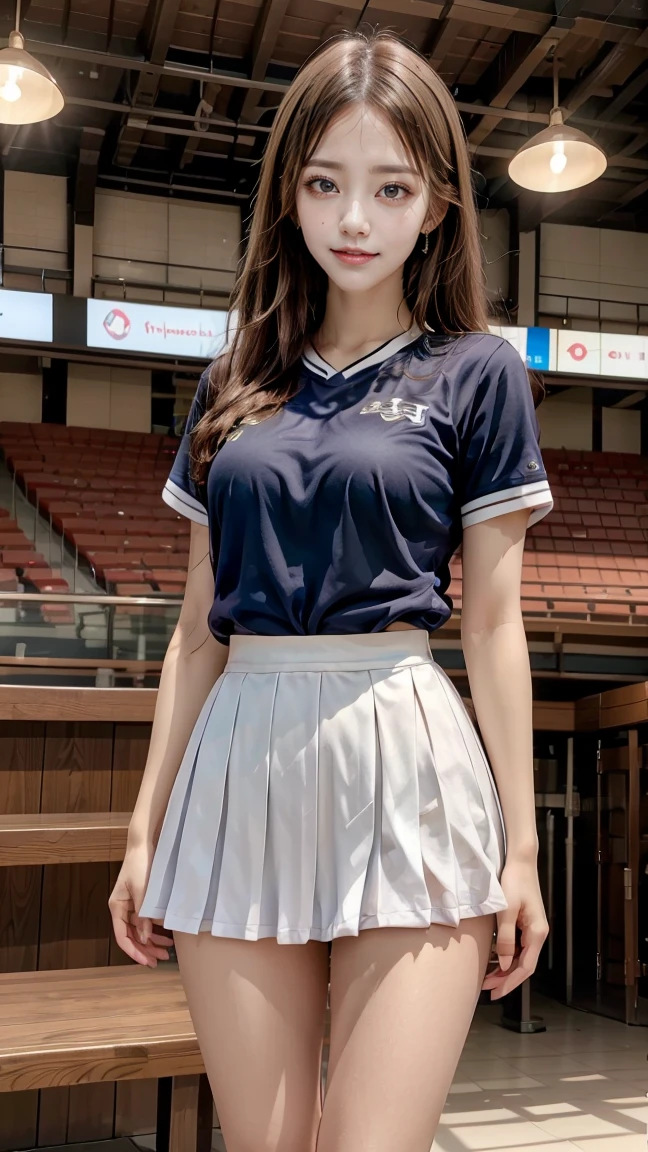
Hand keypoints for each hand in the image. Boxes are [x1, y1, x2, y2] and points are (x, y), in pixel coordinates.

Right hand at [108, 844, 172, 966]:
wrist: (144, 845)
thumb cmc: (140, 865)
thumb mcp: (142, 890)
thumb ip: (143, 914)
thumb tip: (145, 938)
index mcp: (117, 907)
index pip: (122, 936)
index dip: (134, 951)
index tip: (147, 962)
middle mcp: (122, 909)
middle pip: (131, 936)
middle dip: (145, 950)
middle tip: (160, 960)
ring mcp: (131, 906)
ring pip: (139, 931)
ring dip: (151, 943)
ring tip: (166, 951)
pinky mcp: (140, 901)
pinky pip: (145, 922)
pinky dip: (154, 930)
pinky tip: (166, 937)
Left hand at [482, 859, 548, 1000]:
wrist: (520, 861)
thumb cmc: (513, 882)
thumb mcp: (506, 910)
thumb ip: (506, 939)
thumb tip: (505, 963)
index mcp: (537, 933)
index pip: (526, 968)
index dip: (510, 983)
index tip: (495, 993)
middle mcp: (538, 934)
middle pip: (524, 965)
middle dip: (507, 979)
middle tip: (488, 989)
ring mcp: (533, 928)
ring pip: (522, 957)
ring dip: (506, 969)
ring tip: (489, 978)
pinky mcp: (527, 922)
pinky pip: (519, 946)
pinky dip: (508, 956)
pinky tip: (496, 959)